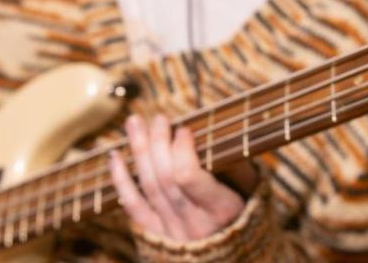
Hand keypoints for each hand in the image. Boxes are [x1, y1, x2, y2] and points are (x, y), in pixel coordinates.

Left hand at [108, 114, 254, 240]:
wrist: (234, 257)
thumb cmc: (246, 217)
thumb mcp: (253, 192)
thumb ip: (238, 166)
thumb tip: (217, 135)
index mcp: (221, 211)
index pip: (189, 176)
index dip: (181, 149)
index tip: (185, 128)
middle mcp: (194, 224)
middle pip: (165, 177)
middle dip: (158, 142)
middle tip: (158, 118)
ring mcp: (171, 232)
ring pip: (148, 186)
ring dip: (139, 150)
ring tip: (134, 122)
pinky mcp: (156, 236)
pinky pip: (133, 206)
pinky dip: (121, 180)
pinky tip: (115, 156)